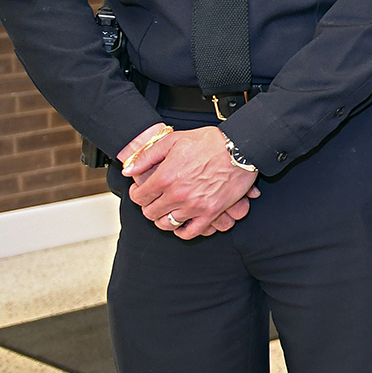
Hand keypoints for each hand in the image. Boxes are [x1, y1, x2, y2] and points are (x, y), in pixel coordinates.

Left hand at [119, 124, 258, 238]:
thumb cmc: (210, 141)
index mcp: (165, 177)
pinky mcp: (211, 212)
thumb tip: (128, 170)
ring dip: (164, 218)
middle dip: (149, 207)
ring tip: (168, 211)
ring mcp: (194, 206)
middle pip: (150, 213)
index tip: (142, 192)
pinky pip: (190, 232)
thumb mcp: (174, 140)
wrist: (241, 148)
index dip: (137, 195)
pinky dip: (183, 231)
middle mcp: (177, 195)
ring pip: (167, 224)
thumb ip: (147, 156)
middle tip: (155, 201)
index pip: (139, 197)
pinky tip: (182, 224)